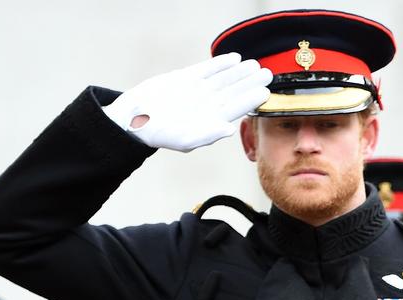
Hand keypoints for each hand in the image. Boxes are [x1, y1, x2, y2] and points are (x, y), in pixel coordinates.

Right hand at [103, 53, 271, 152]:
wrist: (134, 117)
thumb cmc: (160, 134)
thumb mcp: (185, 139)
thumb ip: (208, 134)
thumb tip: (230, 129)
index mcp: (212, 119)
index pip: (237, 108)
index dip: (251, 99)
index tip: (265, 92)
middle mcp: (208, 104)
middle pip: (234, 91)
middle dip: (250, 82)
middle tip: (267, 73)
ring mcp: (198, 90)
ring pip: (223, 78)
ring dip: (239, 71)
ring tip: (254, 64)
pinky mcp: (186, 78)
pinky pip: (206, 69)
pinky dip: (219, 63)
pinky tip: (234, 58)